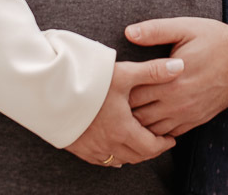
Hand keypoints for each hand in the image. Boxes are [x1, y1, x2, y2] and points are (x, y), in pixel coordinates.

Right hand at [65, 57, 183, 166]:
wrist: (48, 90)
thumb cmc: (87, 81)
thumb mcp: (124, 73)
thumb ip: (153, 71)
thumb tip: (180, 67)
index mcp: (122, 130)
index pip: (150, 147)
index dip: (163, 144)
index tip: (170, 138)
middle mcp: (107, 144)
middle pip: (136, 156)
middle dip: (150, 150)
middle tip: (158, 141)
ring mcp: (90, 148)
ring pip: (118, 160)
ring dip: (131, 154)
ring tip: (138, 143)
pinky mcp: (76, 147)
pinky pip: (99, 160)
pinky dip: (111, 156)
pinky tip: (113, 150)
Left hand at [124, 17, 227, 136]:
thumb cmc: (215, 39)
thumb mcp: (185, 28)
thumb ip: (155, 31)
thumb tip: (128, 32)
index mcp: (169, 80)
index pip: (131, 94)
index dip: (118, 92)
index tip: (110, 85)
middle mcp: (177, 102)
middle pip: (138, 116)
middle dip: (123, 111)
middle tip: (112, 102)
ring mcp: (188, 114)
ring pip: (152, 130)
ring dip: (139, 123)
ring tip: (126, 113)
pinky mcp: (197, 120)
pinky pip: (170, 134)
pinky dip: (157, 131)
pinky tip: (150, 120)